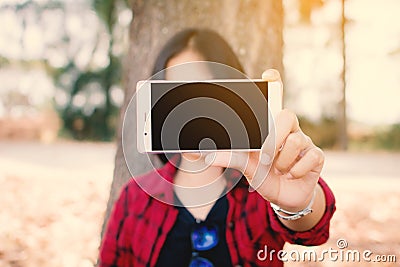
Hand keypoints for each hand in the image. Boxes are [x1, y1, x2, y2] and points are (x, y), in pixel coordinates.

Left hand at [204, 69, 323, 211]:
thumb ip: (230, 157)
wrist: (283, 197)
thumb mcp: (246, 165)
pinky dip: (296, 171)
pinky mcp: (317, 156)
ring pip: (297, 140)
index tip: (268, 74)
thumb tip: (205, 155)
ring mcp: (305, 141)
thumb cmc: (264, 175)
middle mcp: (289, 129)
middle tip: (266, 158)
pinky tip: (293, 174)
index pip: (275, 99)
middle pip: (288, 115)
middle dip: (275, 139)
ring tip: (279, 169)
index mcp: (271, 126)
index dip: (274, 84)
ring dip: (282, 161)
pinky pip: (310, 157)